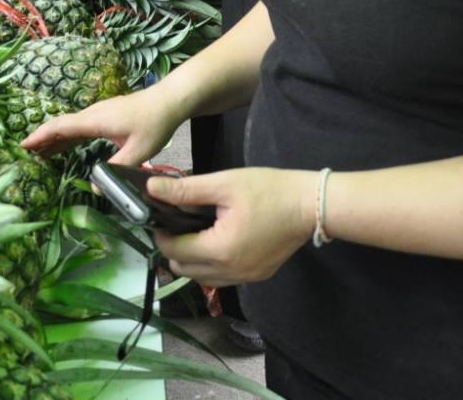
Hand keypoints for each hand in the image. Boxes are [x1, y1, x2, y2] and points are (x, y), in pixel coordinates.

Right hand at [21, 84, 186, 165]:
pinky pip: (79, 127)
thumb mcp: (139, 150)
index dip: (40, 136)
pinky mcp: (105, 116)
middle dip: (41, 140)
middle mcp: (92, 114)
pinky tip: (63, 147)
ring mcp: (98, 114)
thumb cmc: (155, 122)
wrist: (170, 100)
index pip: (60, 127)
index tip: (23, 146)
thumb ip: (116, 169)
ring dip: (53, 139)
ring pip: (69, 127)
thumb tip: (95, 187)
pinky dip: (66, 137)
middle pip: (60, 126)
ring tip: (39, 154)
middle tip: (25, 155)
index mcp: (94, 120)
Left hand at [149, 168, 317, 287]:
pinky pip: (222, 279)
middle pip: (185, 270)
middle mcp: (232, 272)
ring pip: (202, 278)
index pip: (175, 252)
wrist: (311, 204)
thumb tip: (151, 187)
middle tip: (175, 224)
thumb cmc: (268, 190)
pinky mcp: (258, 276)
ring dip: (191, 261)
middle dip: (173, 249)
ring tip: (193, 232)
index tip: (160, 218)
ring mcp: (247, 277)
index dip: (161, 235)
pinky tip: (214, 242)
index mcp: (221, 250)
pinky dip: (210, 266)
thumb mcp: (224, 184)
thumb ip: (185, 190)